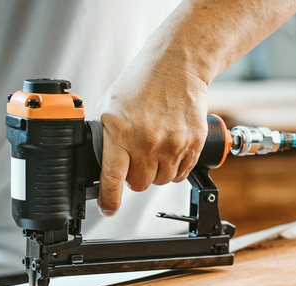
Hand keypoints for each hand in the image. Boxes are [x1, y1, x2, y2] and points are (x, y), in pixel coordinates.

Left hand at [95, 59, 208, 215]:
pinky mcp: (193, 144)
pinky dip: (175, 167)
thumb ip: (106, 138)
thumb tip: (102, 166)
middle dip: (136, 177)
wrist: (177, 66)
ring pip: (162, 181)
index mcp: (121, 132)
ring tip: (156, 148)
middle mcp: (147, 141)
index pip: (112, 178)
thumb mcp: (110, 106)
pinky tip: (171, 148)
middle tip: (137, 158)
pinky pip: (181, 174)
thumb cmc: (142, 83)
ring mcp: (173, 144)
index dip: (109, 199)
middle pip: (140, 184)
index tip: (109, 208)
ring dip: (157, 172)